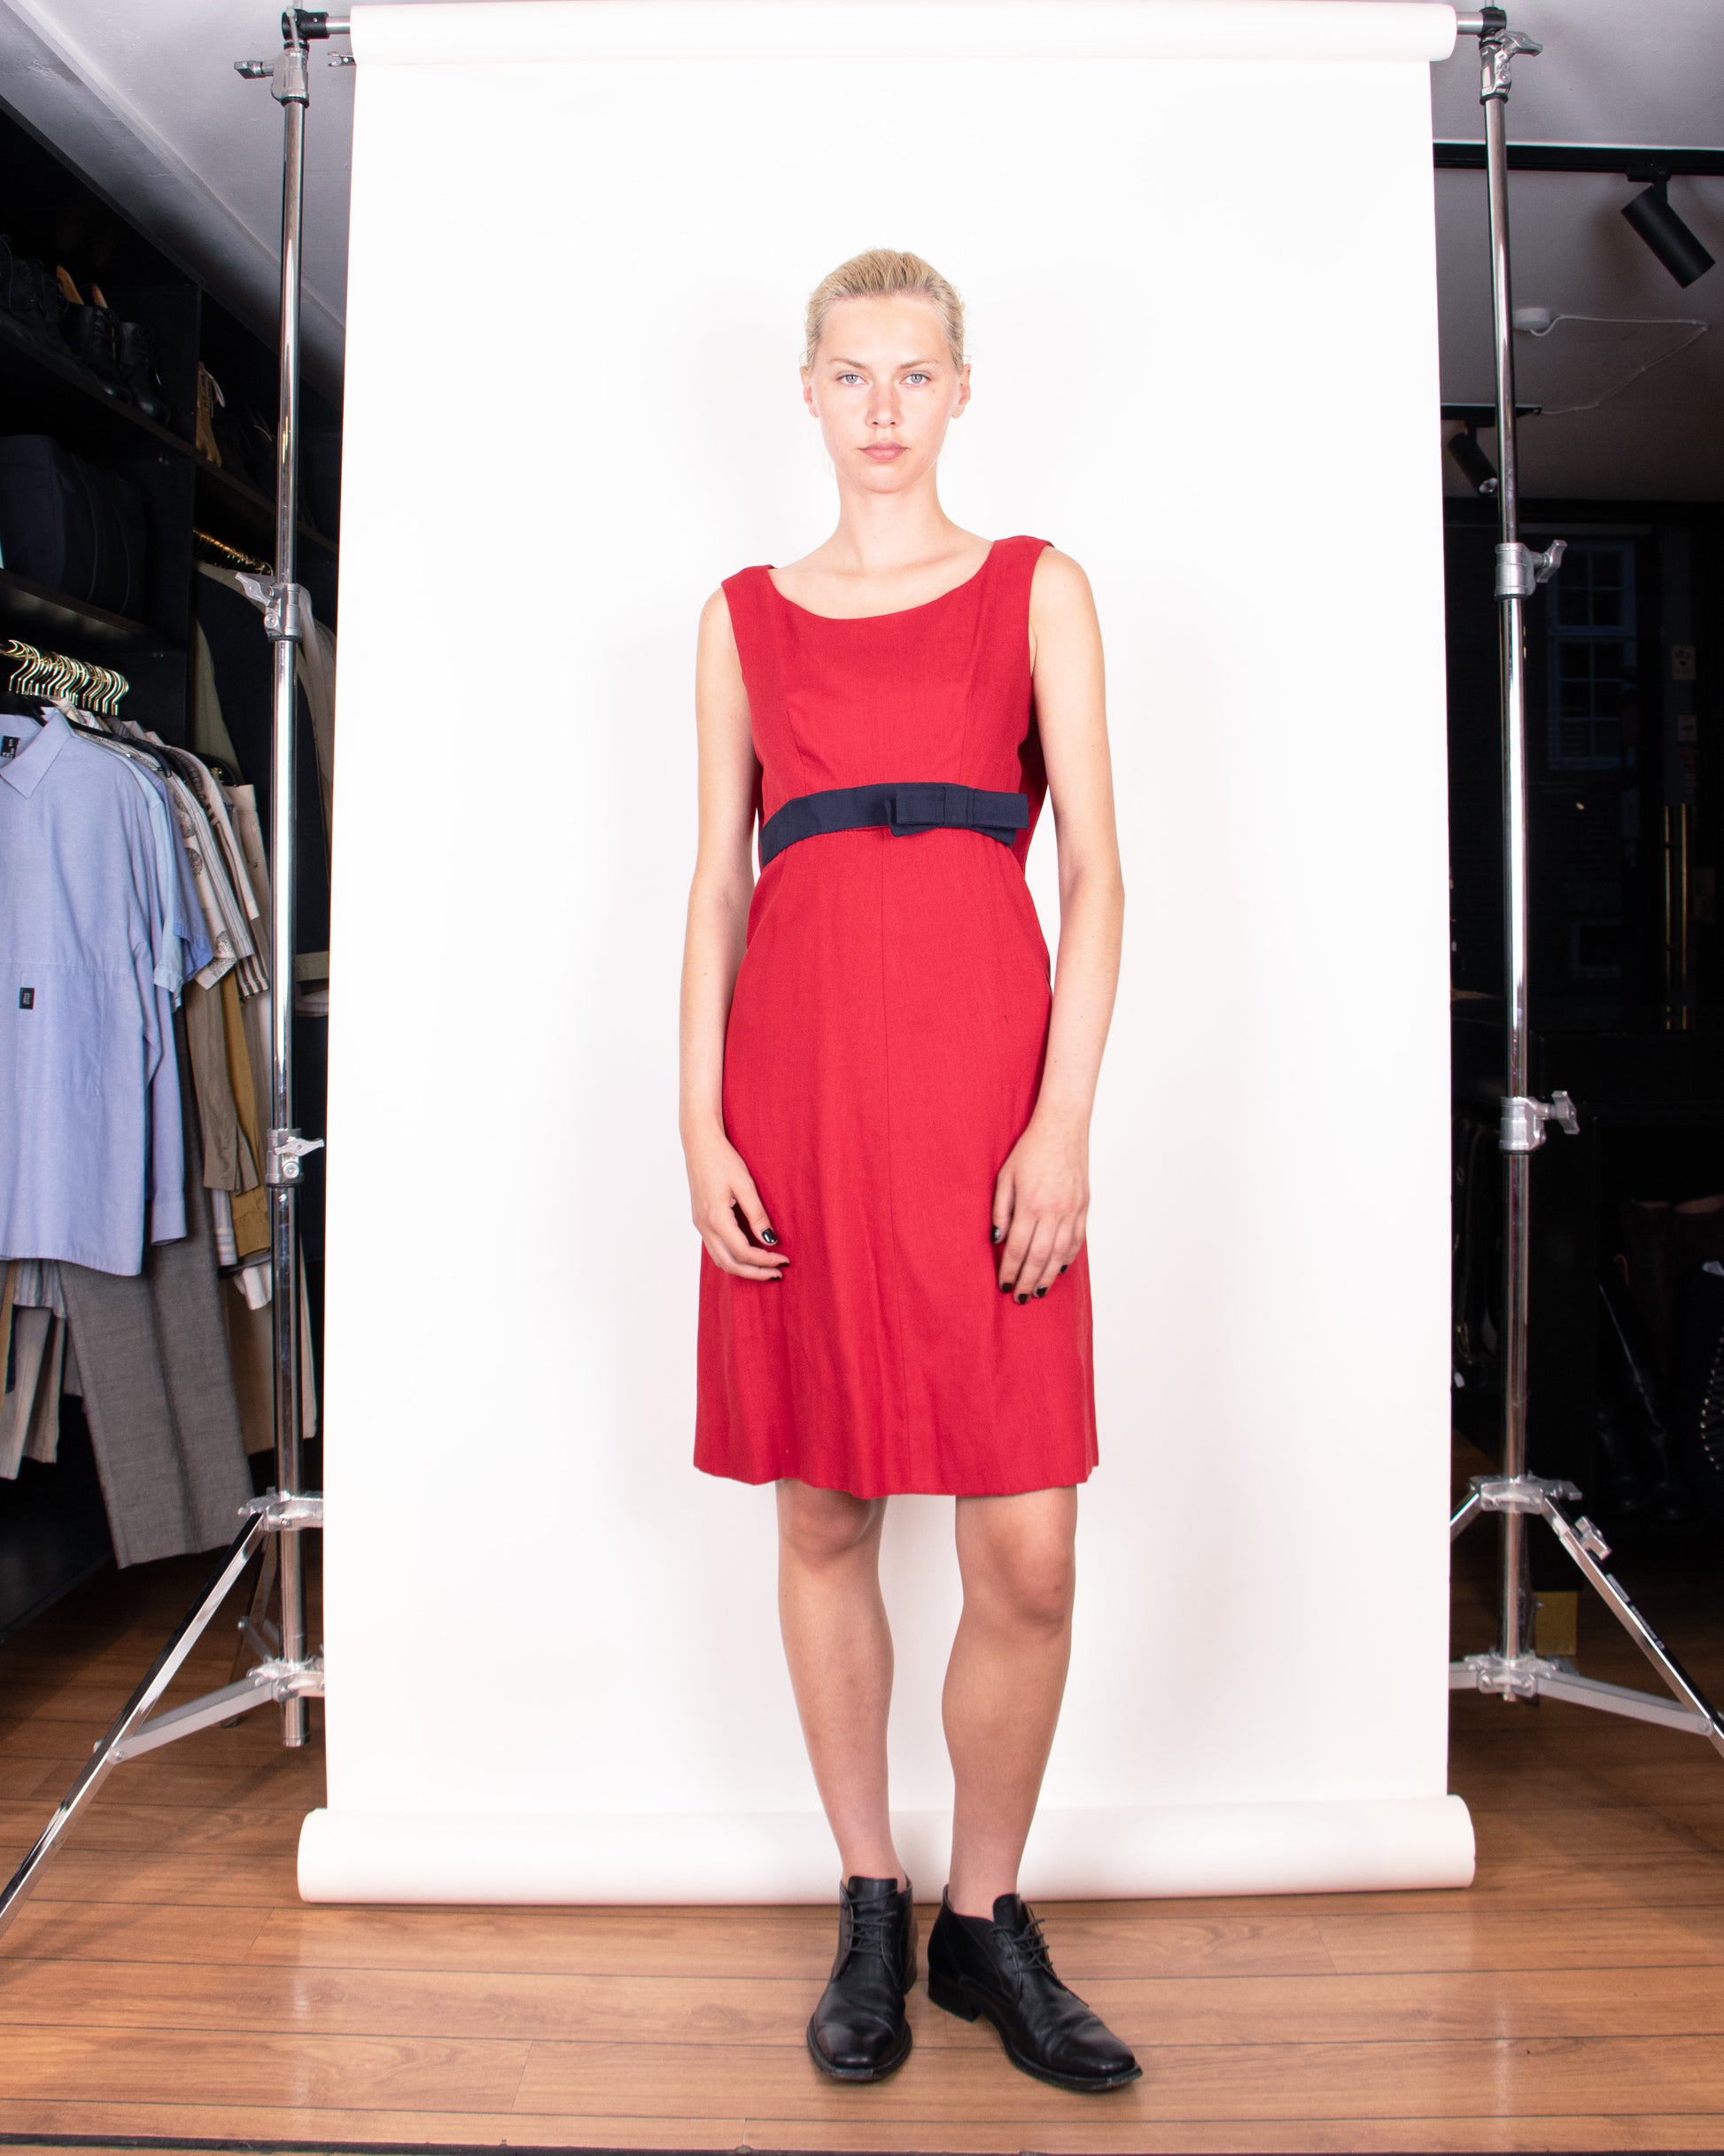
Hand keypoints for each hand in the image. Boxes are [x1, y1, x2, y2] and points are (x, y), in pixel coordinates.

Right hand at [687, 1128, 788, 1281]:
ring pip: (720, 1259)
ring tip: (765, 1269)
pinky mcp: (700, 1220)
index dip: (765, 1260)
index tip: (784, 1260)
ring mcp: (700, 1225)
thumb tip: (770, 1239)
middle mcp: (704, 1226)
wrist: (699, 1143)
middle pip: (729, 1264)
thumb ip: (757, 1214)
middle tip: (777, 1274)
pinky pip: (716, 1249)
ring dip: (742, 1268)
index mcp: (716, 1218)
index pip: (743, 1251)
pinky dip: (733, 1258)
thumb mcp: (745, 1184)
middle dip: (754, 1273)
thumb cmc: (722, 1159)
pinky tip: (748, 1254)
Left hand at [992, 1112, 1087, 1301]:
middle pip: (1039, 1258)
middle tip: (1020, 1298)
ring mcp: (1072, 1211)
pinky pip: (1076, 1241)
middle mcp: (1053, 1212)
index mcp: (1030, 1205)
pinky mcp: (1083, 1207)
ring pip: (1060, 1255)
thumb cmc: (1029, 1151)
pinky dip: (1067, 1259)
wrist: (1063, 1128)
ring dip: (1048, 1277)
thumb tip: (997, 1241)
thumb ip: (1000, 1210)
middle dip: (1028, 1281)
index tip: (1004, 1285)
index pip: (1017, 1248)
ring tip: (1038, 1292)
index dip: (1010, 1270)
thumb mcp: (1005, 1177)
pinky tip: (1057, 1270)